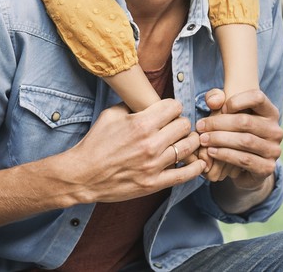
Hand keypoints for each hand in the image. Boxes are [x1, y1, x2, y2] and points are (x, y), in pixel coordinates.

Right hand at [65, 99, 205, 204]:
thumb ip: (131, 105)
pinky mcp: (154, 183)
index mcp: (141, 124)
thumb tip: (145, 100)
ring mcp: (154, 165)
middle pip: (184, 125)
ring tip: (185, 141)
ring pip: (189, 147)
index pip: (174, 107)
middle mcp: (150, 143)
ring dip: (189, 142)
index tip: (170, 111)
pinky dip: (195, 167)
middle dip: (181, 123)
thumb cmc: (95, 143)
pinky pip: (184, 174)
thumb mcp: (110, 115)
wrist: (83, 174)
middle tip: (175, 126)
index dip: (173, 107)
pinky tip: (199, 162)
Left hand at [196, 88, 282, 196]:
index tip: (221, 108)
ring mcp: (273, 150)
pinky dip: (224, 155)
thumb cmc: (234, 132)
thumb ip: (216, 98)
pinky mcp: (267, 167)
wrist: (246, 166)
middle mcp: (275, 130)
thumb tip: (213, 102)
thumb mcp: (226, 112)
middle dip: (218, 123)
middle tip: (200, 127)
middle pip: (245, 121)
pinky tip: (211, 152)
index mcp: (270, 112)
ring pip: (244, 141)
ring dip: (219, 139)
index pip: (257, 97)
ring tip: (203, 139)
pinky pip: (244, 159)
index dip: (236, 100)